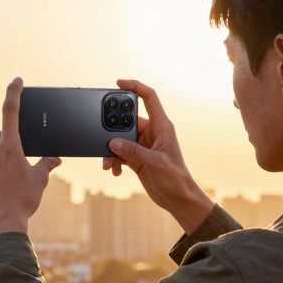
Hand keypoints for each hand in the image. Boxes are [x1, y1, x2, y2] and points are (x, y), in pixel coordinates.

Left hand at [0, 77, 61, 242]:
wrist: (1, 224)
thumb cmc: (23, 200)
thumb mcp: (40, 180)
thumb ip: (47, 164)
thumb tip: (55, 159)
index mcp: (9, 146)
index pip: (11, 110)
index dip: (14, 92)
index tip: (17, 81)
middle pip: (4, 136)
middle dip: (14, 144)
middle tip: (24, 163)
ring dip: (4, 160)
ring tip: (13, 181)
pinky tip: (2, 187)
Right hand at [101, 78, 213, 233]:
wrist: (178, 199)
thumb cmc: (176, 179)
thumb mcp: (155, 163)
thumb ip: (133, 151)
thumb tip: (112, 143)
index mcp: (162, 126)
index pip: (149, 98)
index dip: (135, 87)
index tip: (118, 83)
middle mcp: (152, 133)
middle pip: (127, 121)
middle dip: (113, 130)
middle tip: (104, 138)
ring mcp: (143, 146)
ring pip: (120, 139)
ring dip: (111, 150)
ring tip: (107, 162)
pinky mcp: (137, 158)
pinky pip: (119, 153)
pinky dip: (113, 160)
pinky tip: (113, 170)